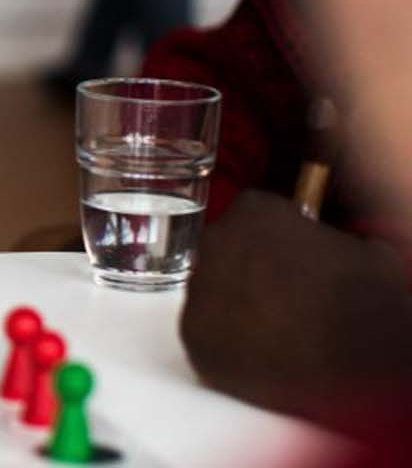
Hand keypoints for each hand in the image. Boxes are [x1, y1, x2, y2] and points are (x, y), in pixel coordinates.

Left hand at [180, 191, 411, 435]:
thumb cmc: (367, 293)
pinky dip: (230, 345)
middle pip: (226, 253)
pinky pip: (207, 336)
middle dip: (249, 272)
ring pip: (212, 294)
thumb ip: (330, 242)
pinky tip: (264, 354)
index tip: (293, 260)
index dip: (276, 241)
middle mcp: (217, 240)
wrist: (360, 347)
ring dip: (236, 308)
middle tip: (282, 298)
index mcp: (254, 210)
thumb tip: (333, 255)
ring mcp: (201, 288)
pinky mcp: (196, 337)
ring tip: (276, 331)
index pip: (253, 216)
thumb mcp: (362, 249)